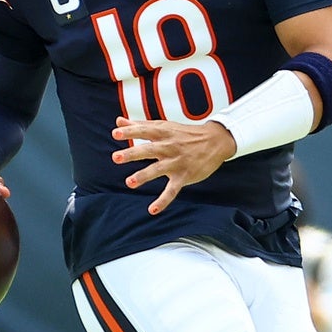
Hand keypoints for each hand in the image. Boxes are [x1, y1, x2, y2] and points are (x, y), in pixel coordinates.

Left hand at [111, 117, 236, 215]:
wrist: (216, 141)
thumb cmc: (185, 134)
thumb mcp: (164, 126)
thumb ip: (140, 125)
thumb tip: (118, 122)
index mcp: (163, 133)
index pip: (144, 131)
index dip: (130, 132)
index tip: (115, 133)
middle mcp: (169, 146)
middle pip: (149, 150)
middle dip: (132, 154)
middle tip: (116, 158)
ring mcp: (177, 162)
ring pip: (158, 169)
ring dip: (144, 176)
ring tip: (129, 182)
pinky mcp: (184, 176)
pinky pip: (173, 190)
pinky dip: (164, 200)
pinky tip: (152, 210)